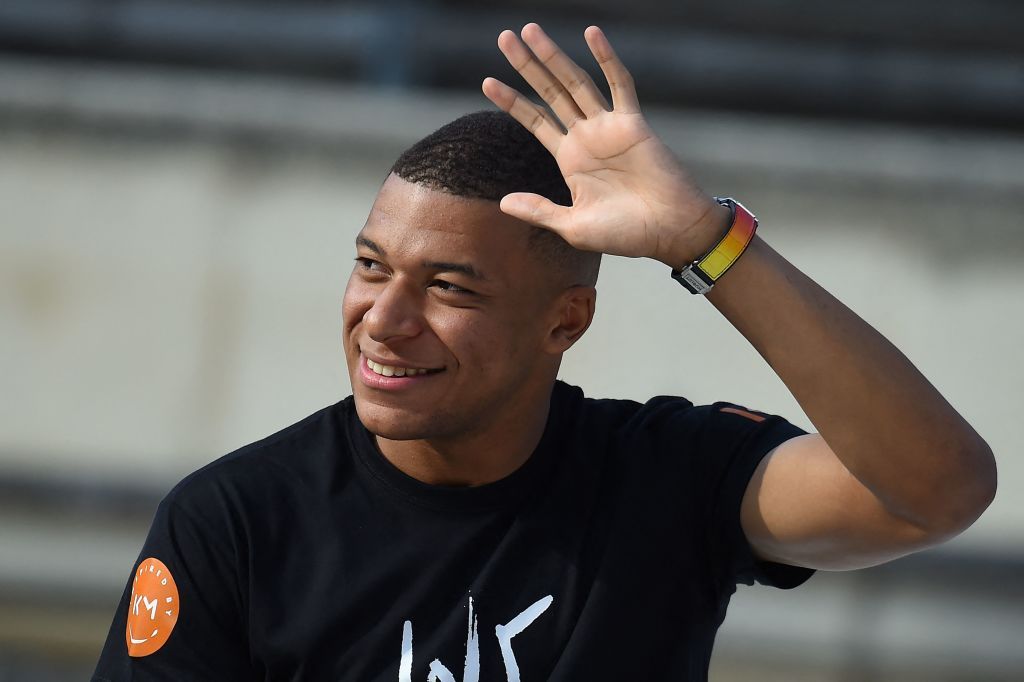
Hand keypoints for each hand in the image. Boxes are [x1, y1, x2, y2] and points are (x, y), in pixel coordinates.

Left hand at [482, 23, 729, 267]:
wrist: (669, 232)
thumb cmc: (625, 234)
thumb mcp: (572, 226)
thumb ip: (539, 210)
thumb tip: (502, 203)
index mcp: (570, 159)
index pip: (535, 122)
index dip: (512, 101)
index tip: (486, 81)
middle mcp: (587, 137)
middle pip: (550, 93)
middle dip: (527, 66)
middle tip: (504, 37)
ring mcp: (609, 127)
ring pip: (576, 83)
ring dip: (553, 57)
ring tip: (530, 31)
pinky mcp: (633, 123)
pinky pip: (619, 84)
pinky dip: (606, 58)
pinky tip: (591, 34)